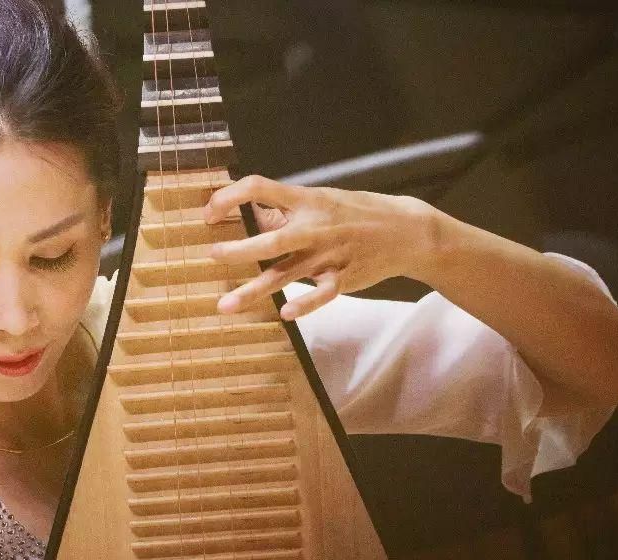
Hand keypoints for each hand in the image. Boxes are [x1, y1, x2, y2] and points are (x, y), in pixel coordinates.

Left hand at [204, 175, 434, 320]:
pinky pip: (321, 294)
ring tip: (225, 305)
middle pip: (269, 241)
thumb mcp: (324, 200)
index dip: (231, 196)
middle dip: (237, 250)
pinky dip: (305, 304)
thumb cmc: (359, 212)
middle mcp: (315, 227)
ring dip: (253, 291)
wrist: (407, 231)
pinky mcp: (345, 278)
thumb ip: (289, 212)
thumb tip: (253, 218)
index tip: (210, 212)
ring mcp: (330, 255)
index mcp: (307, 200)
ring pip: (286, 275)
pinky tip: (286, 314)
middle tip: (211, 256)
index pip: (260, 188)